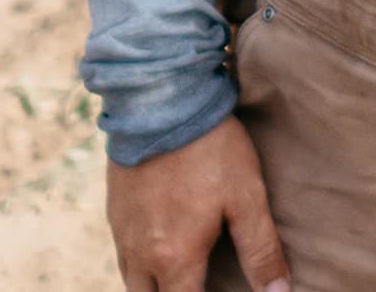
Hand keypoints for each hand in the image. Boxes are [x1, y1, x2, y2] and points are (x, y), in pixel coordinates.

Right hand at [105, 114, 288, 291]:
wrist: (162, 103)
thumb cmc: (211, 150)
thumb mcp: (247, 197)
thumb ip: (261, 250)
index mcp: (174, 259)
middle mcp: (140, 255)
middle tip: (200, 282)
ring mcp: (122, 233)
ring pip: (131, 282)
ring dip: (154, 286)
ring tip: (181, 276)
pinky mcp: (113, 211)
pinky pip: (122, 254)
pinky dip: (139, 264)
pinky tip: (159, 247)